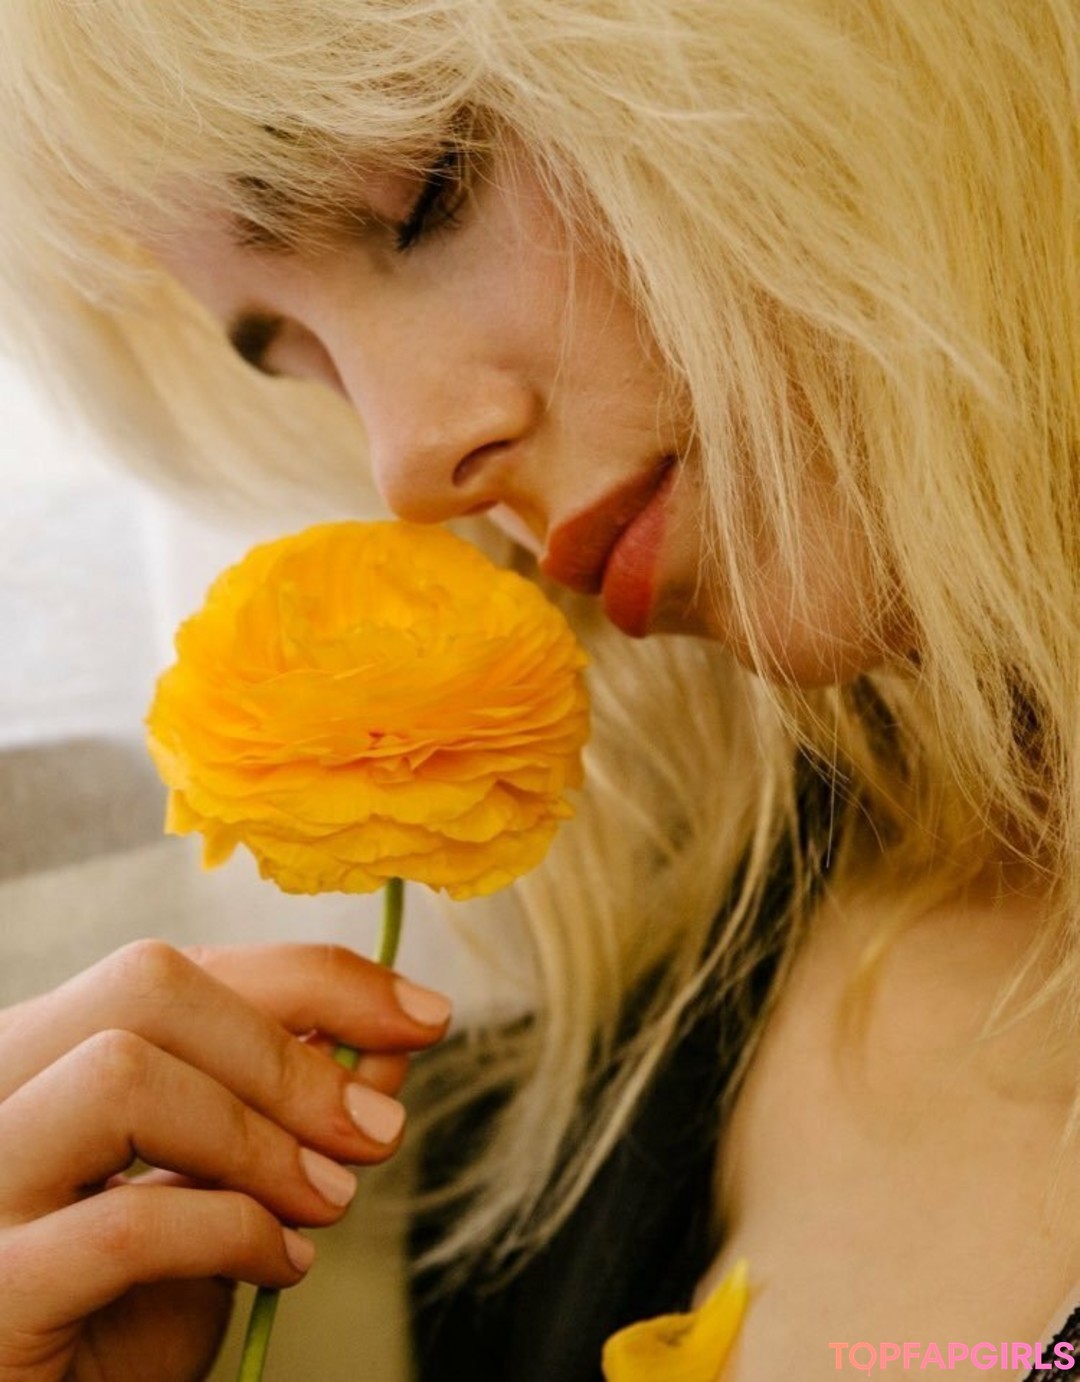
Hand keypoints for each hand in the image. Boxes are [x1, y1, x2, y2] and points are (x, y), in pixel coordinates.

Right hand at [0, 940, 450, 1381]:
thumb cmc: (124, 1309)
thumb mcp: (221, 1185)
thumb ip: (290, 1106)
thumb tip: (389, 1038)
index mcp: (40, 1053)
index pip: (176, 964)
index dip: (315, 978)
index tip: (421, 1012)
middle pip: (146, 987)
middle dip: (290, 1055)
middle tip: (377, 1128)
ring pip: (121, 1075)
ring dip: (260, 1138)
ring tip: (327, 1201)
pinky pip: (126, 1227)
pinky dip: (235, 1234)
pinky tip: (278, 1265)